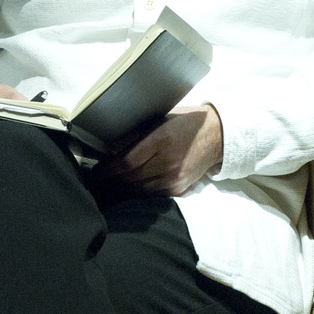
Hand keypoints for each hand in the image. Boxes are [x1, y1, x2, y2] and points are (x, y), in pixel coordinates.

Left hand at [98, 104, 222, 196]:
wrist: (216, 136)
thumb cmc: (184, 122)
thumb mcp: (161, 119)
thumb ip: (139, 133)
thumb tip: (113, 146)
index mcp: (162, 140)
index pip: (127, 162)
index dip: (108, 170)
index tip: (97, 171)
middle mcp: (168, 162)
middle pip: (131, 178)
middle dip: (112, 180)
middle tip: (98, 180)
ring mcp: (174, 178)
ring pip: (139, 190)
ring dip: (122, 188)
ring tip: (109, 185)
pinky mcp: (179, 189)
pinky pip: (152, 195)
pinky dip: (138, 193)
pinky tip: (128, 189)